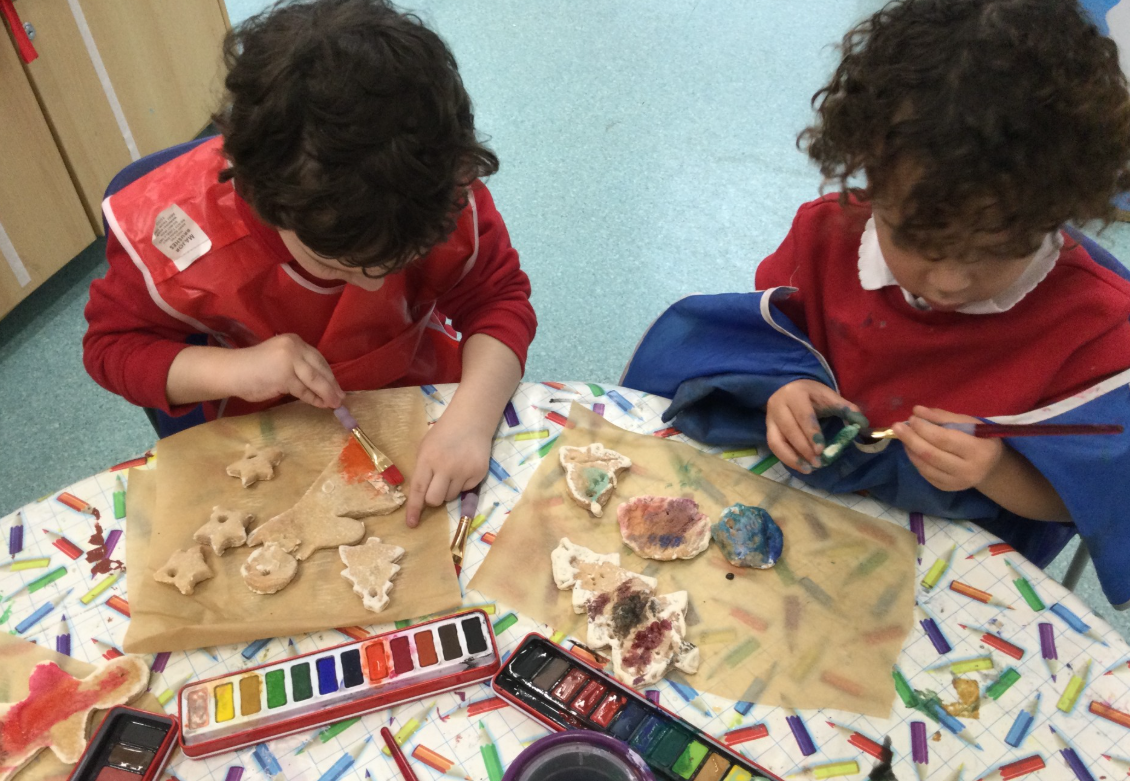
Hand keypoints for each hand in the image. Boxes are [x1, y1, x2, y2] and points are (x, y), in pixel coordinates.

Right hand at [229, 334, 344, 407]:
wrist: (231, 371)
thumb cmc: (254, 368)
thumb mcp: (281, 360)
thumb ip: (299, 366)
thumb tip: (322, 383)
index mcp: (294, 341)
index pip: (318, 359)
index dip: (329, 374)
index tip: (336, 385)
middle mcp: (294, 347)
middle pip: (319, 368)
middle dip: (332, 384)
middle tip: (341, 398)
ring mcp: (289, 360)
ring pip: (315, 380)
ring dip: (327, 393)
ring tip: (335, 404)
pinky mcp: (285, 376)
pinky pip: (304, 390)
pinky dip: (314, 399)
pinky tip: (321, 404)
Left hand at [404, 409, 490, 526]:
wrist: (471, 421)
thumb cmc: (443, 434)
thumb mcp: (425, 447)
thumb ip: (422, 470)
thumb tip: (421, 496)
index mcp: (428, 459)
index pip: (419, 489)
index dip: (414, 509)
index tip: (411, 524)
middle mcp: (446, 467)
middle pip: (435, 500)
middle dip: (433, 499)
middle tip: (436, 486)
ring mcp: (464, 471)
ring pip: (451, 497)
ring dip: (448, 490)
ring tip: (453, 471)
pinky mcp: (479, 474)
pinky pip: (466, 490)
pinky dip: (462, 484)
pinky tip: (464, 468)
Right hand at [766, 380, 860, 472]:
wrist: (789, 387)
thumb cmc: (812, 394)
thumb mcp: (829, 396)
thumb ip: (846, 409)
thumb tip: (862, 425)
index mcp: (796, 394)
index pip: (803, 416)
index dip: (812, 434)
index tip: (821, 450)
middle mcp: (778, 405)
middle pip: (789, 430)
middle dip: (803, 449)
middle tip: (818, 463)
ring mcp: (771, 418)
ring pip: (776, 441)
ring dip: (791, 457)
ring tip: (808, 469)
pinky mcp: (768, 428)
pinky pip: (774, 446)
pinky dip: (786, 458)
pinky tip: (800, 466)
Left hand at [893, 405, 1004, 491]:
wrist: (991, 467)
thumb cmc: (980, 439)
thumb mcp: (969, 423)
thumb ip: (943, 416)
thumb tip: (917, 411)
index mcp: (977, 450)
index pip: (944, 439)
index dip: (924, 428)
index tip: (912, 418)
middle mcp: (967, 470)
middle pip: (931, 454)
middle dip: (911, 438)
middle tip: (897, 426)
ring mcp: (957, 483)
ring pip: (925, 466)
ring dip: (910, 449)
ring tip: (903, 435)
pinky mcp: (947, 488)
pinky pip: (925, 474)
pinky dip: (915, 459)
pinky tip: (911, 448)